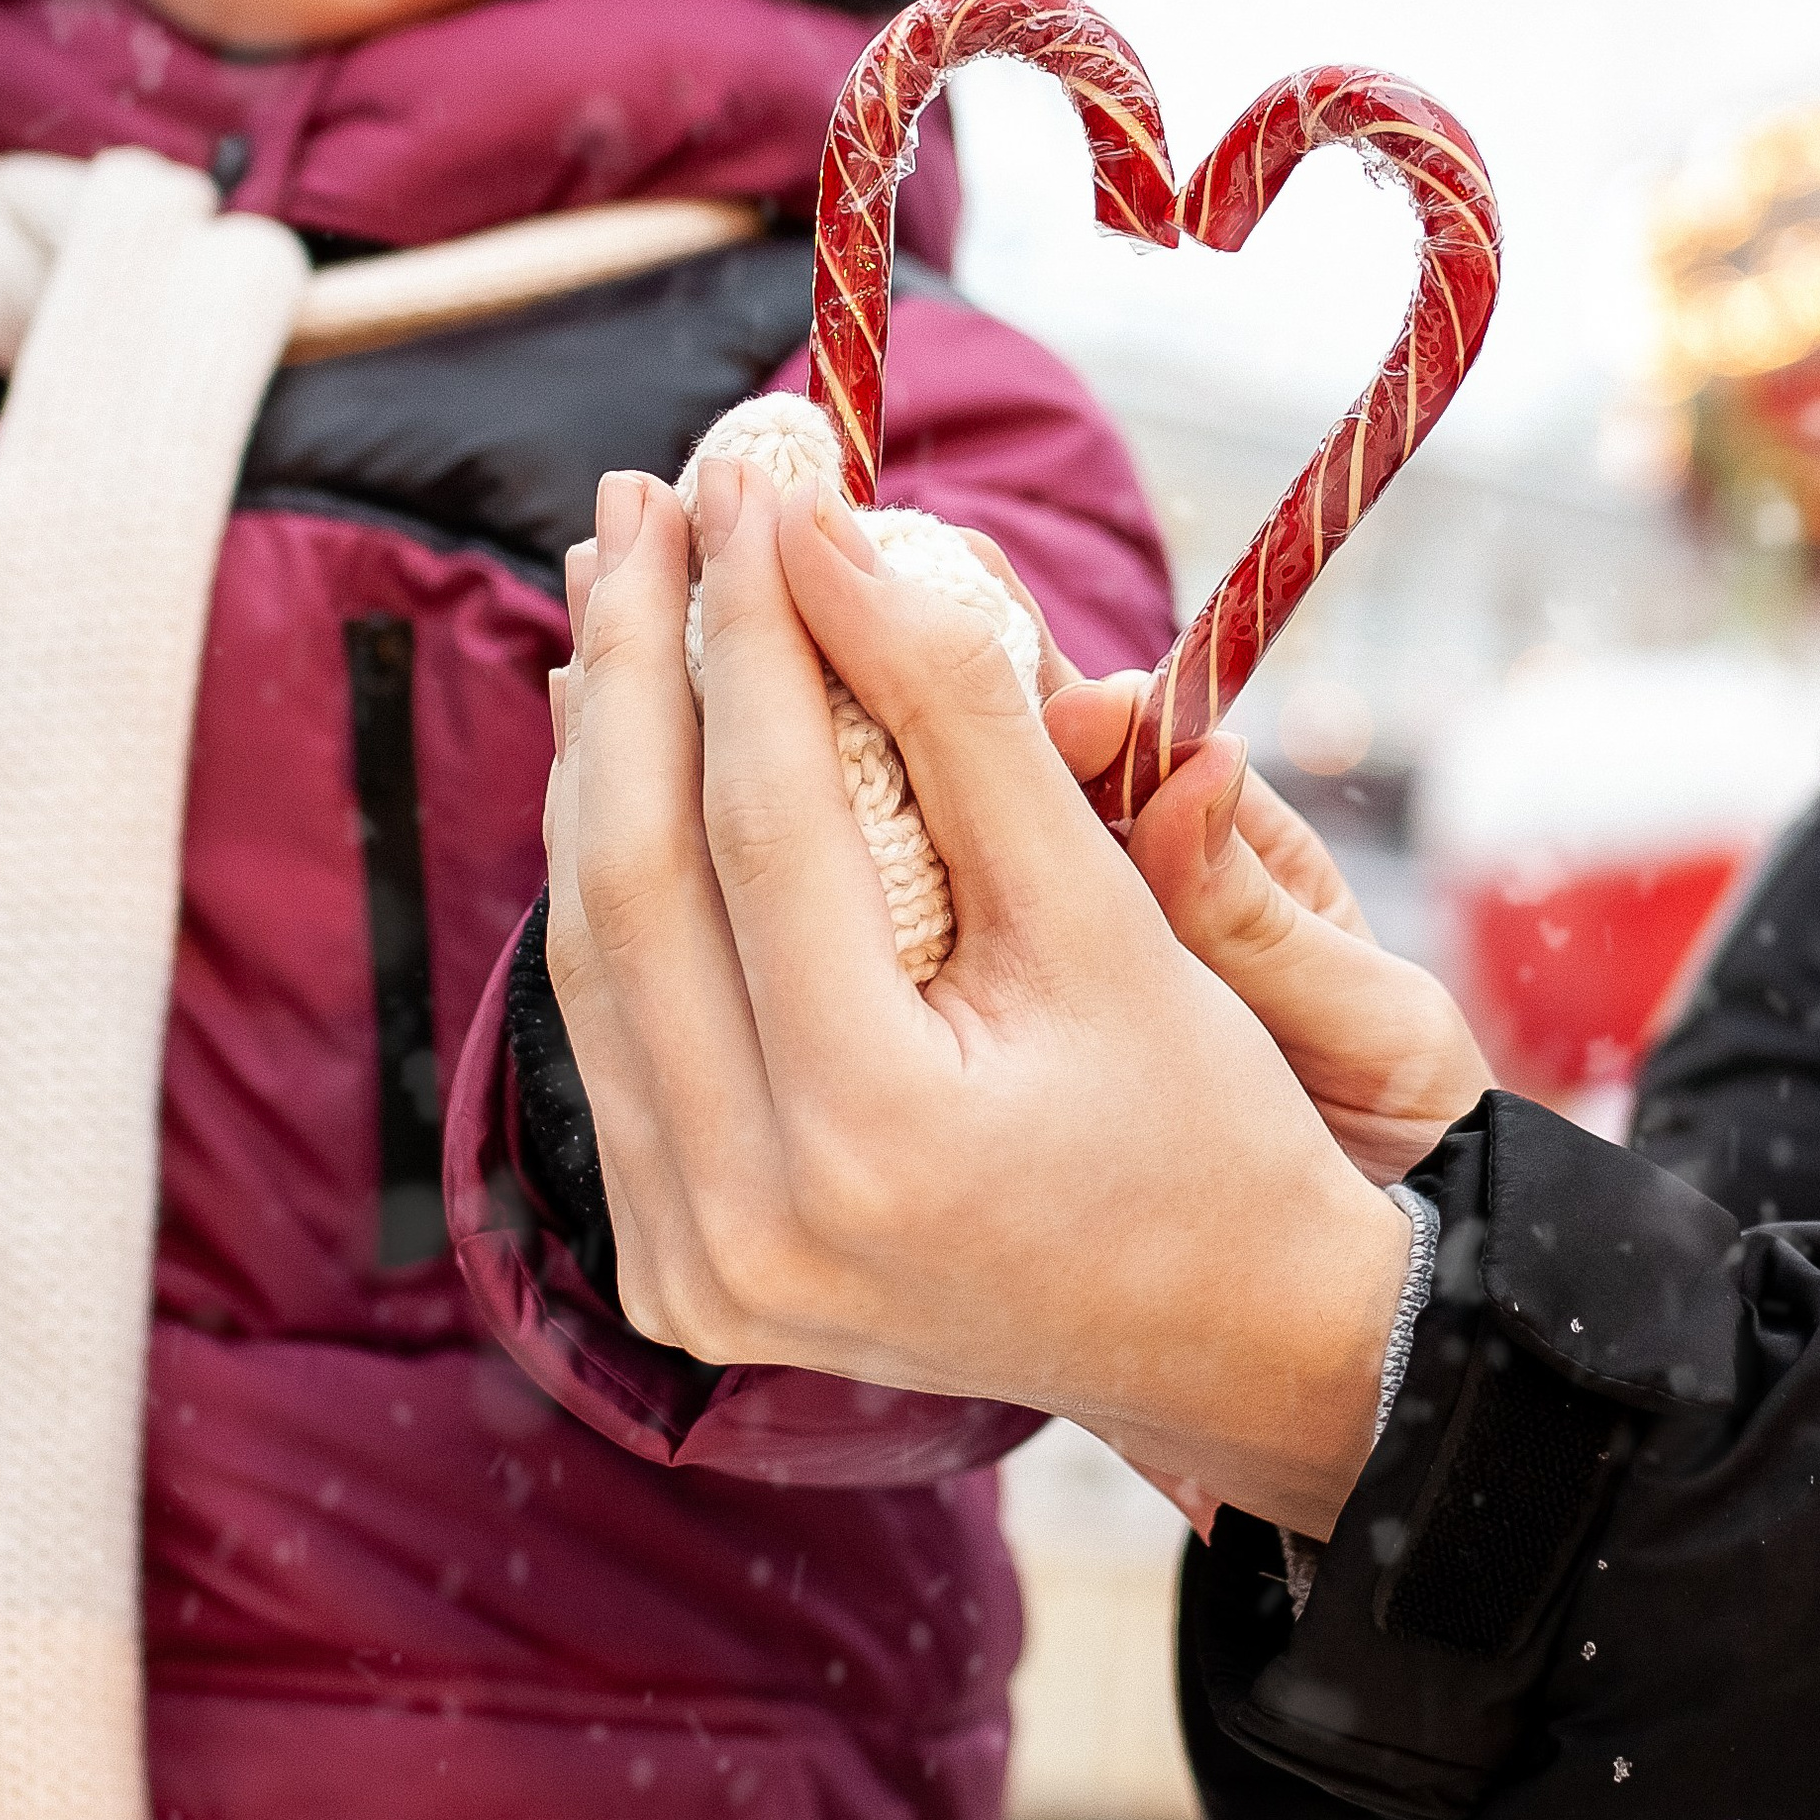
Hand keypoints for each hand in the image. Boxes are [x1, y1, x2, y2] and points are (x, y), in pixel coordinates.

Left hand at [544, 460, 1412, 1537]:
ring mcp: (691, 1267)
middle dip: (641, 663)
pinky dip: (615, 881)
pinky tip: (627, 753)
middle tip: (648, 498)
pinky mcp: (672, 1271)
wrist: (1225, 1342)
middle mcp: (746, 1224)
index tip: (751, 477)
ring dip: (603, 757)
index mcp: (872, 1139)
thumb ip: (959, 718)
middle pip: (635, 881)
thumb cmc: (1206, 1122)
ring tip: (622, 588)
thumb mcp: (1106, 913)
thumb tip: (824, 533)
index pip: (765, 823)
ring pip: (594, 954)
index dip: (752, 624)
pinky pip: (615, 1032)